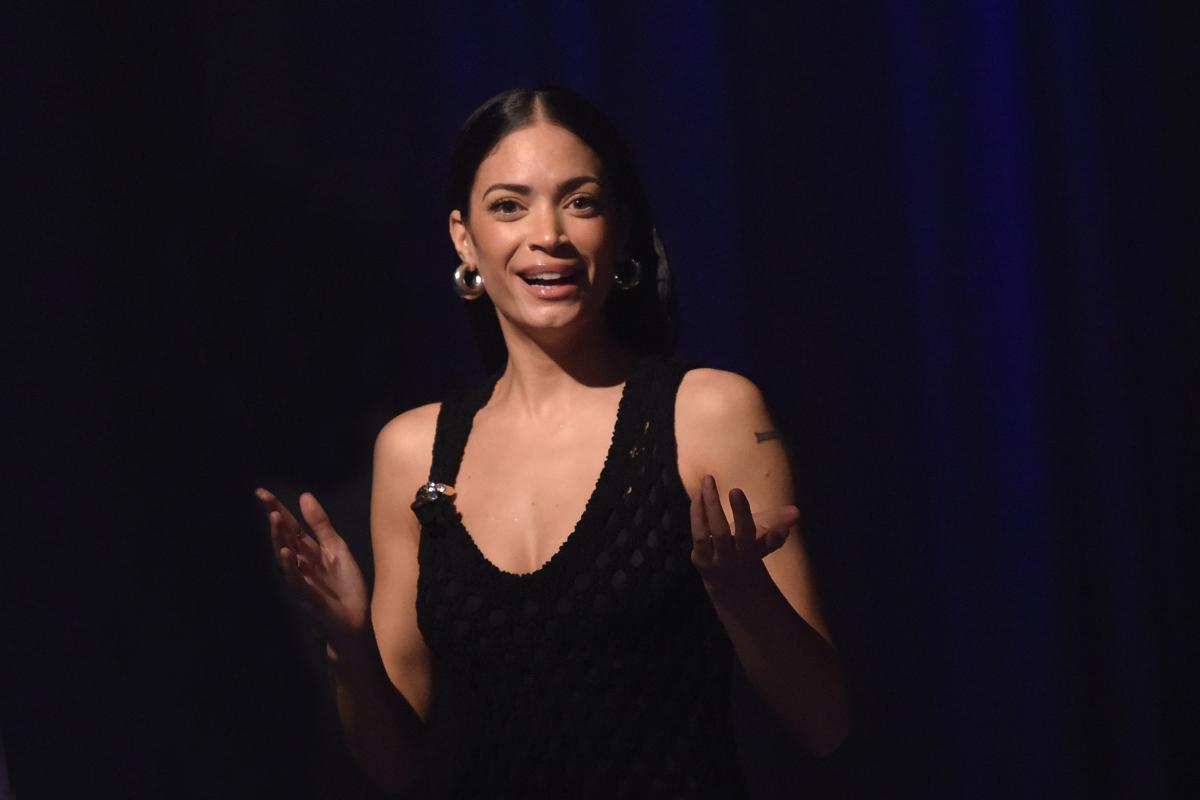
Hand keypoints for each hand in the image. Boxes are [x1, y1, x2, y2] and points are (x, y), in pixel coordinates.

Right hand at [256, 488, 368, 646]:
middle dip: (274, 519)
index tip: (261, 493)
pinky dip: (289, 568)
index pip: (289, 526)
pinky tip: (285, 553)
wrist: (355, 619)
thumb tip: (304, 495)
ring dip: (279, 538)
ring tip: (274, 518)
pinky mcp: (307, 596)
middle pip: (284, 538)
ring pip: (285, 556)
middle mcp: (300, 563)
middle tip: (265, 500)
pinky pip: (296, 580)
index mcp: (307, 550)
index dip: (276, 509)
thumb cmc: (345, 586)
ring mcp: (301, 580)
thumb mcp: (336, 548)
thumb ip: (320, 524)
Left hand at [689, 474, 799, 592]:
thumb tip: (796, 512)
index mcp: (757, 552)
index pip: (769, 544)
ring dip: (712, 505)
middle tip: (736, 490)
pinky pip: (700, 533)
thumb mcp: (763, 537)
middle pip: (743, 536)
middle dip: (741, 513)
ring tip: (708, 480)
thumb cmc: (746, 550)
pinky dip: (698, 512)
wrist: (726, 584)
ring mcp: (719, 560)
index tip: (784, 528)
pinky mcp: (700, 559)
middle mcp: (740, 559)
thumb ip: (778, 521)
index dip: (776, 537)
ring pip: (718, 531)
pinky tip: (699, 495)